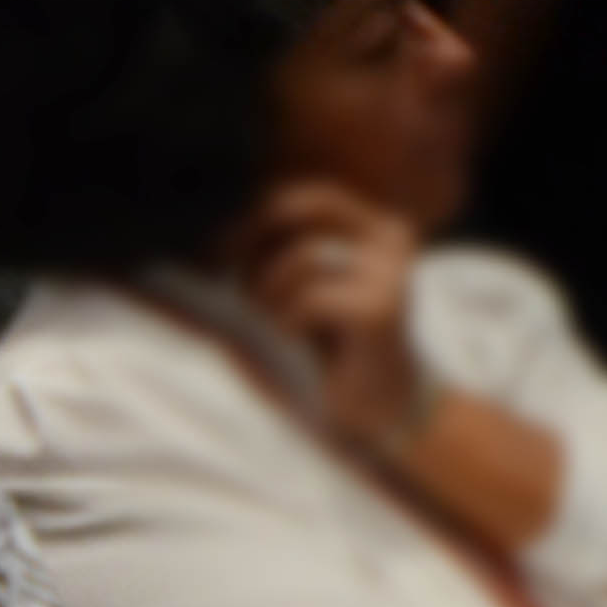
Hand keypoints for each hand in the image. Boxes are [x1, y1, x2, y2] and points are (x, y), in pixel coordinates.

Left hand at [236, 182, 430, 454]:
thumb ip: (272, 257)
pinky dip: (288, 323)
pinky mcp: (381, 310)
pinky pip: (308, 300)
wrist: (377, 409)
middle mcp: (389, 237)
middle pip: (294, 214)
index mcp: (373, 226)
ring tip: (280, 326)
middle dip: (254, 252)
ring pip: (301, 258)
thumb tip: (216, 236)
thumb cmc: (328, 351)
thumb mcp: (296, 293)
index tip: (225, 260)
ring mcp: (390, 272)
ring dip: (270, 297)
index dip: (253, 223)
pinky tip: (300, 342)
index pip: (301, 197)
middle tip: (246, 294)